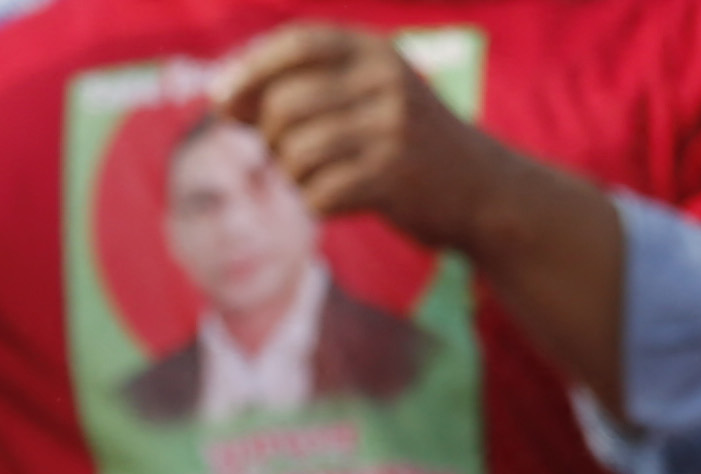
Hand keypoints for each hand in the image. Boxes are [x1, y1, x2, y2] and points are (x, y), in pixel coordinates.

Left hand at [217, 25, 522, 250]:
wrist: (480, 188)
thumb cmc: (403, 141)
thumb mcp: (366, 95)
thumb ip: (302, 89)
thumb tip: (222, 99)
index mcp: (376, 52)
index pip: (298, 43)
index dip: (250, 69)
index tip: (219, 100)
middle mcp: (385, 81)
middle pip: (283, 105)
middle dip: (270, 137)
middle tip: (290, 153)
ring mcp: (391, 128)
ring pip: (295, 154)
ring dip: (292, 176)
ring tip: (319, 177)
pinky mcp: (392, 177)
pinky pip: (317, 195)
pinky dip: (316, 204)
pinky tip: (341, 199)